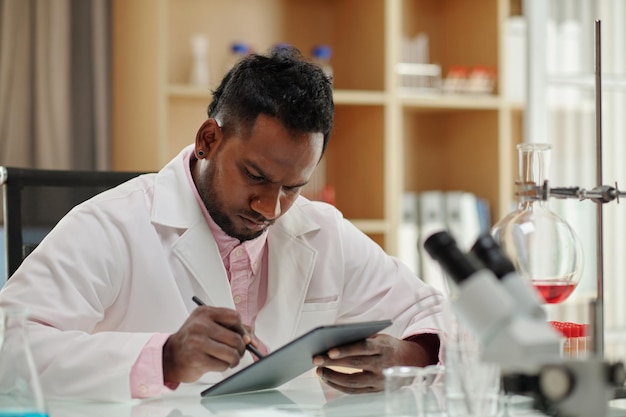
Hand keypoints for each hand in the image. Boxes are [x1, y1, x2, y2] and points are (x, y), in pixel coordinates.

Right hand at [163, 305, 250, 383]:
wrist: (170, 356)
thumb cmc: (193, 341)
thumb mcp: (209, 327)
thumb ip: (232, 329)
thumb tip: (251, 340)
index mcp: (205, 313)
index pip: (235, 317)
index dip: (242, 330)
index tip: (242, 337)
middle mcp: (200, 325)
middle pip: (235, 338)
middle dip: (240, 349)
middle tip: (236, 352)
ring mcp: (197, 341)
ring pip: (231, 353)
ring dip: (234, 360)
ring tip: (228, 360)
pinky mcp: (196, 358)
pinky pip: (222, 364)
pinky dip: (223, 366)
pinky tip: (216, 364)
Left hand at [312, 333, 434, 393]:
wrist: (410, 362)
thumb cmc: (388, 346)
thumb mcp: (379, 336)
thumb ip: (361, 337)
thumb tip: (334, 339)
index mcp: (384, 347)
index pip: (363, 348)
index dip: (346, 349)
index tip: (330, 350)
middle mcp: (383, 365)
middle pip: (355, 364)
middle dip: (333, 363)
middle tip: (316, 359)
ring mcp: (380, 380)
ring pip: (353, 382)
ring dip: (333, 377)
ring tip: (319, 371)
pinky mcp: (376, 390)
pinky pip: (355, 391)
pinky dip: (339, 386)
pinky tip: (328, 379)